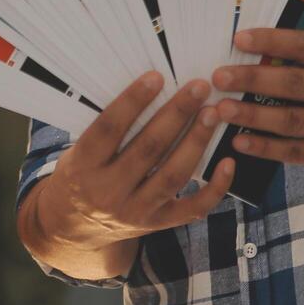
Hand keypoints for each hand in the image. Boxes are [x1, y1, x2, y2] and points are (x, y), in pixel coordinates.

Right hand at [32, 73, 235, 252]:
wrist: (75, 228)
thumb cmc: (81, 176)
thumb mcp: (77, 153)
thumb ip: (105, 131)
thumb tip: (149, 89)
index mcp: (83, 167)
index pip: (109, 129)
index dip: (133, 101)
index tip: (157, 77)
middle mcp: (109, 192)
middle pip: (149, 149)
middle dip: (177, 114)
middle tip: (199, 88)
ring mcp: (135, 211)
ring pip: (173, 175)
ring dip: (196, 142)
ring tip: (213, 114)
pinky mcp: (157, 223)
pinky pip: (192, 208)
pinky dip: (215, 188)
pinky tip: (228, 162)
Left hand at [212, 29, 303, 181]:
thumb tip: (249, 54)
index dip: (271, 40)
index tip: (238, 38)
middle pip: (294, 83)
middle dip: (252, 79)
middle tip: (219, 77)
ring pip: (292, 120)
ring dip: (252, 115)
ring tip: (221, 110)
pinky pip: (295, 151)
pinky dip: (264, 147)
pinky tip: (239, 141)